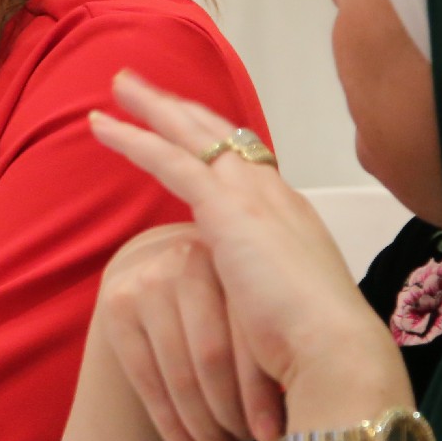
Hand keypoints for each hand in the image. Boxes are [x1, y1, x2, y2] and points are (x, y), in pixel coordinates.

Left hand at [89, 73, 401, 439]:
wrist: (334, 355)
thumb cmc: (313, 348)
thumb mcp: (288, 305)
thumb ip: (266, 287)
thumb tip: (251, 300)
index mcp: (291, 214)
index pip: (246, 161)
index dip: (213, 138)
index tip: (185, 122)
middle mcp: (275, 194)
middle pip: (219, 133)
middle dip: (178, 107)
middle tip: (140, 85)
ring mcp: (253, 196)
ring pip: (193, 134)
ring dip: (152, 108)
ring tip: (118, 85)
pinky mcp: (227, 209)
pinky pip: (171, 160)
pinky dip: (136, 141)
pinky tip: (107, 129)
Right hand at [93, 221, 276, 440]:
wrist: (166, 277)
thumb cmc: (235, 300)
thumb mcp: (259, 288)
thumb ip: (282, 306)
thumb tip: (337, 376)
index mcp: (238, 255)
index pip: (250, 337)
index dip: (263, 394)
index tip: (279, 437)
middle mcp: (187, 259)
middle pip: (212, 359)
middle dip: (237, 415)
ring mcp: (146, 282)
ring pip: (179, 376)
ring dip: (208, 434)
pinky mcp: (118, 310)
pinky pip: (148, 384)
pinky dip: (177, 435)